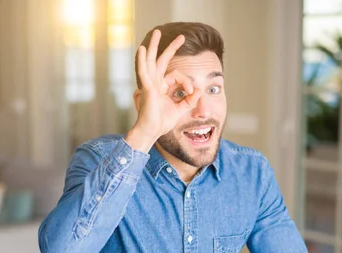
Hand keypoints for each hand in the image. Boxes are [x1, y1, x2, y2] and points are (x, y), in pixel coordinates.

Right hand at [126, 29, 201, 151]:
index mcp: (162, 87)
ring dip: (155, 46)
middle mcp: (155, 83)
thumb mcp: (180, 109)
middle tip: (182, 36)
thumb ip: (190, 100)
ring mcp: (150, 84)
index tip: (193, 92)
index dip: (188, 82)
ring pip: (152, 61)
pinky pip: (144, 71)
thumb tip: (200, 90)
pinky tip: (142, 49)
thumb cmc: (162, 122)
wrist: (152, 131)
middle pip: (162, 60)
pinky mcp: (147, 88)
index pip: (177, 76)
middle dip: (171, 47)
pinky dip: (142, 60)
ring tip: (157, 32)